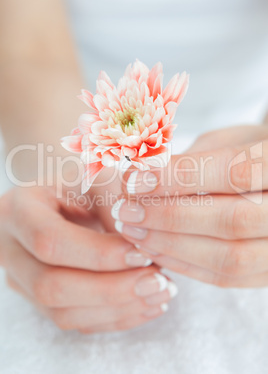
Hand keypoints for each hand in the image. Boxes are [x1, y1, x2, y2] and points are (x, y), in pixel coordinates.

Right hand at [0, 185, 176, 332]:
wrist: (63, 201)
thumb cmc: (82, 186)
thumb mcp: (96, 180)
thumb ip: (116, 205)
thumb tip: (144, 246)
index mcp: (19, 210)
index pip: (50, 241)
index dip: (98, 254)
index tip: (142, 253)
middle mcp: (11, 249)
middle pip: (52, 286)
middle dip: (111, 289)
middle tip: (158, 280)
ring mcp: (22, 280)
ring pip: (62, 313)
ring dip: (119, 308)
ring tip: (161, 292)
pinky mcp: (40, 300)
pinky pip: (74, 321)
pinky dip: (116, 318)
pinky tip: (148, 304)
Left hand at [111, 124, 267, 287]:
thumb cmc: (250, 152)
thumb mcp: (229, 141)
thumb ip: (193, 159)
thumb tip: (140, 178)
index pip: (234, 172)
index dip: (180, 178)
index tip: (135, 180)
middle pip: (231, 220)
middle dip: (170, 217)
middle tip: (127, 211)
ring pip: (230, 257)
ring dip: (172, 245)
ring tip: (133, 231)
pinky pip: (227, 278)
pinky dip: (185, 265)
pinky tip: (153, 249)